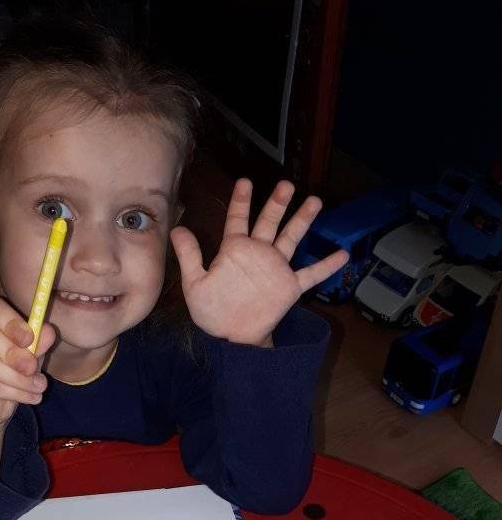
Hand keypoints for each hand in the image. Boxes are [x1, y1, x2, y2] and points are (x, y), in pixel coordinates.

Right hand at [0, 296, 55, 427]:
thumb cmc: (11, 372)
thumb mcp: (30, 355)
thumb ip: (38, 343)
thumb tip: (49, 332)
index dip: (10, 321)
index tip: (29, 339)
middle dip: (11, 351)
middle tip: (31, 367)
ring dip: (18, 378)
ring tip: (38, 387)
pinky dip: (14, 393)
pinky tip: (29, 397)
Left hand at [170, 179, 347, 345]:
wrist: (231, 338)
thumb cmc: (212, 312)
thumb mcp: (195, 284)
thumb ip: (190, 256)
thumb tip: (176, 229)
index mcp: (235, 250)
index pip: (238, 219)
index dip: (241, 200)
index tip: (245, 181)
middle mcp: (258, 253)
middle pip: (269, 222)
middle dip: (277, 203)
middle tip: (286, 184)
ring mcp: (275, 268)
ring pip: (291, 238)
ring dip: (302, 221)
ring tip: (315, 201)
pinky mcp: (289, 287)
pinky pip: (310, 274)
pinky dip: (326, 265)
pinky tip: (343, 255)